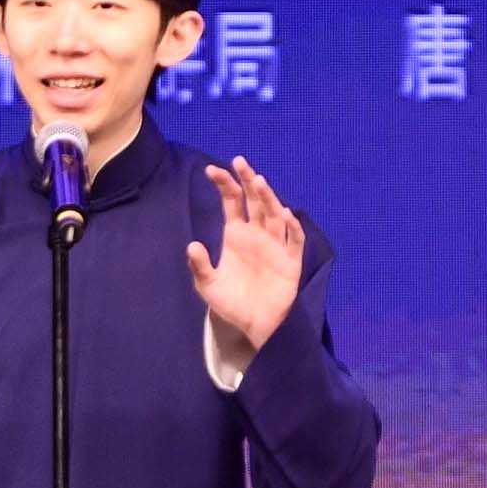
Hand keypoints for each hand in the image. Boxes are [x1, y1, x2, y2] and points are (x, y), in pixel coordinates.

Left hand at [188, 162, 310, 344]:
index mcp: (236, 233)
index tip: (212, 170)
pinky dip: (292, 227)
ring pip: (274, 215)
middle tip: (240, 162)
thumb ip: (200, 266)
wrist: (252, 325)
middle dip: (248, 181)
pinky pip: (294, 241)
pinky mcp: (291, 261)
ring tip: (259, 182)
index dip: (224, 184)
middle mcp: (257, 234)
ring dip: (269, 198)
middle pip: (255, 201)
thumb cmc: (230, 302)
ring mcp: (275, 245)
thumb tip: (192, 245)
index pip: (233, 201)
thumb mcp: (209, 285)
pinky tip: (287, 214)